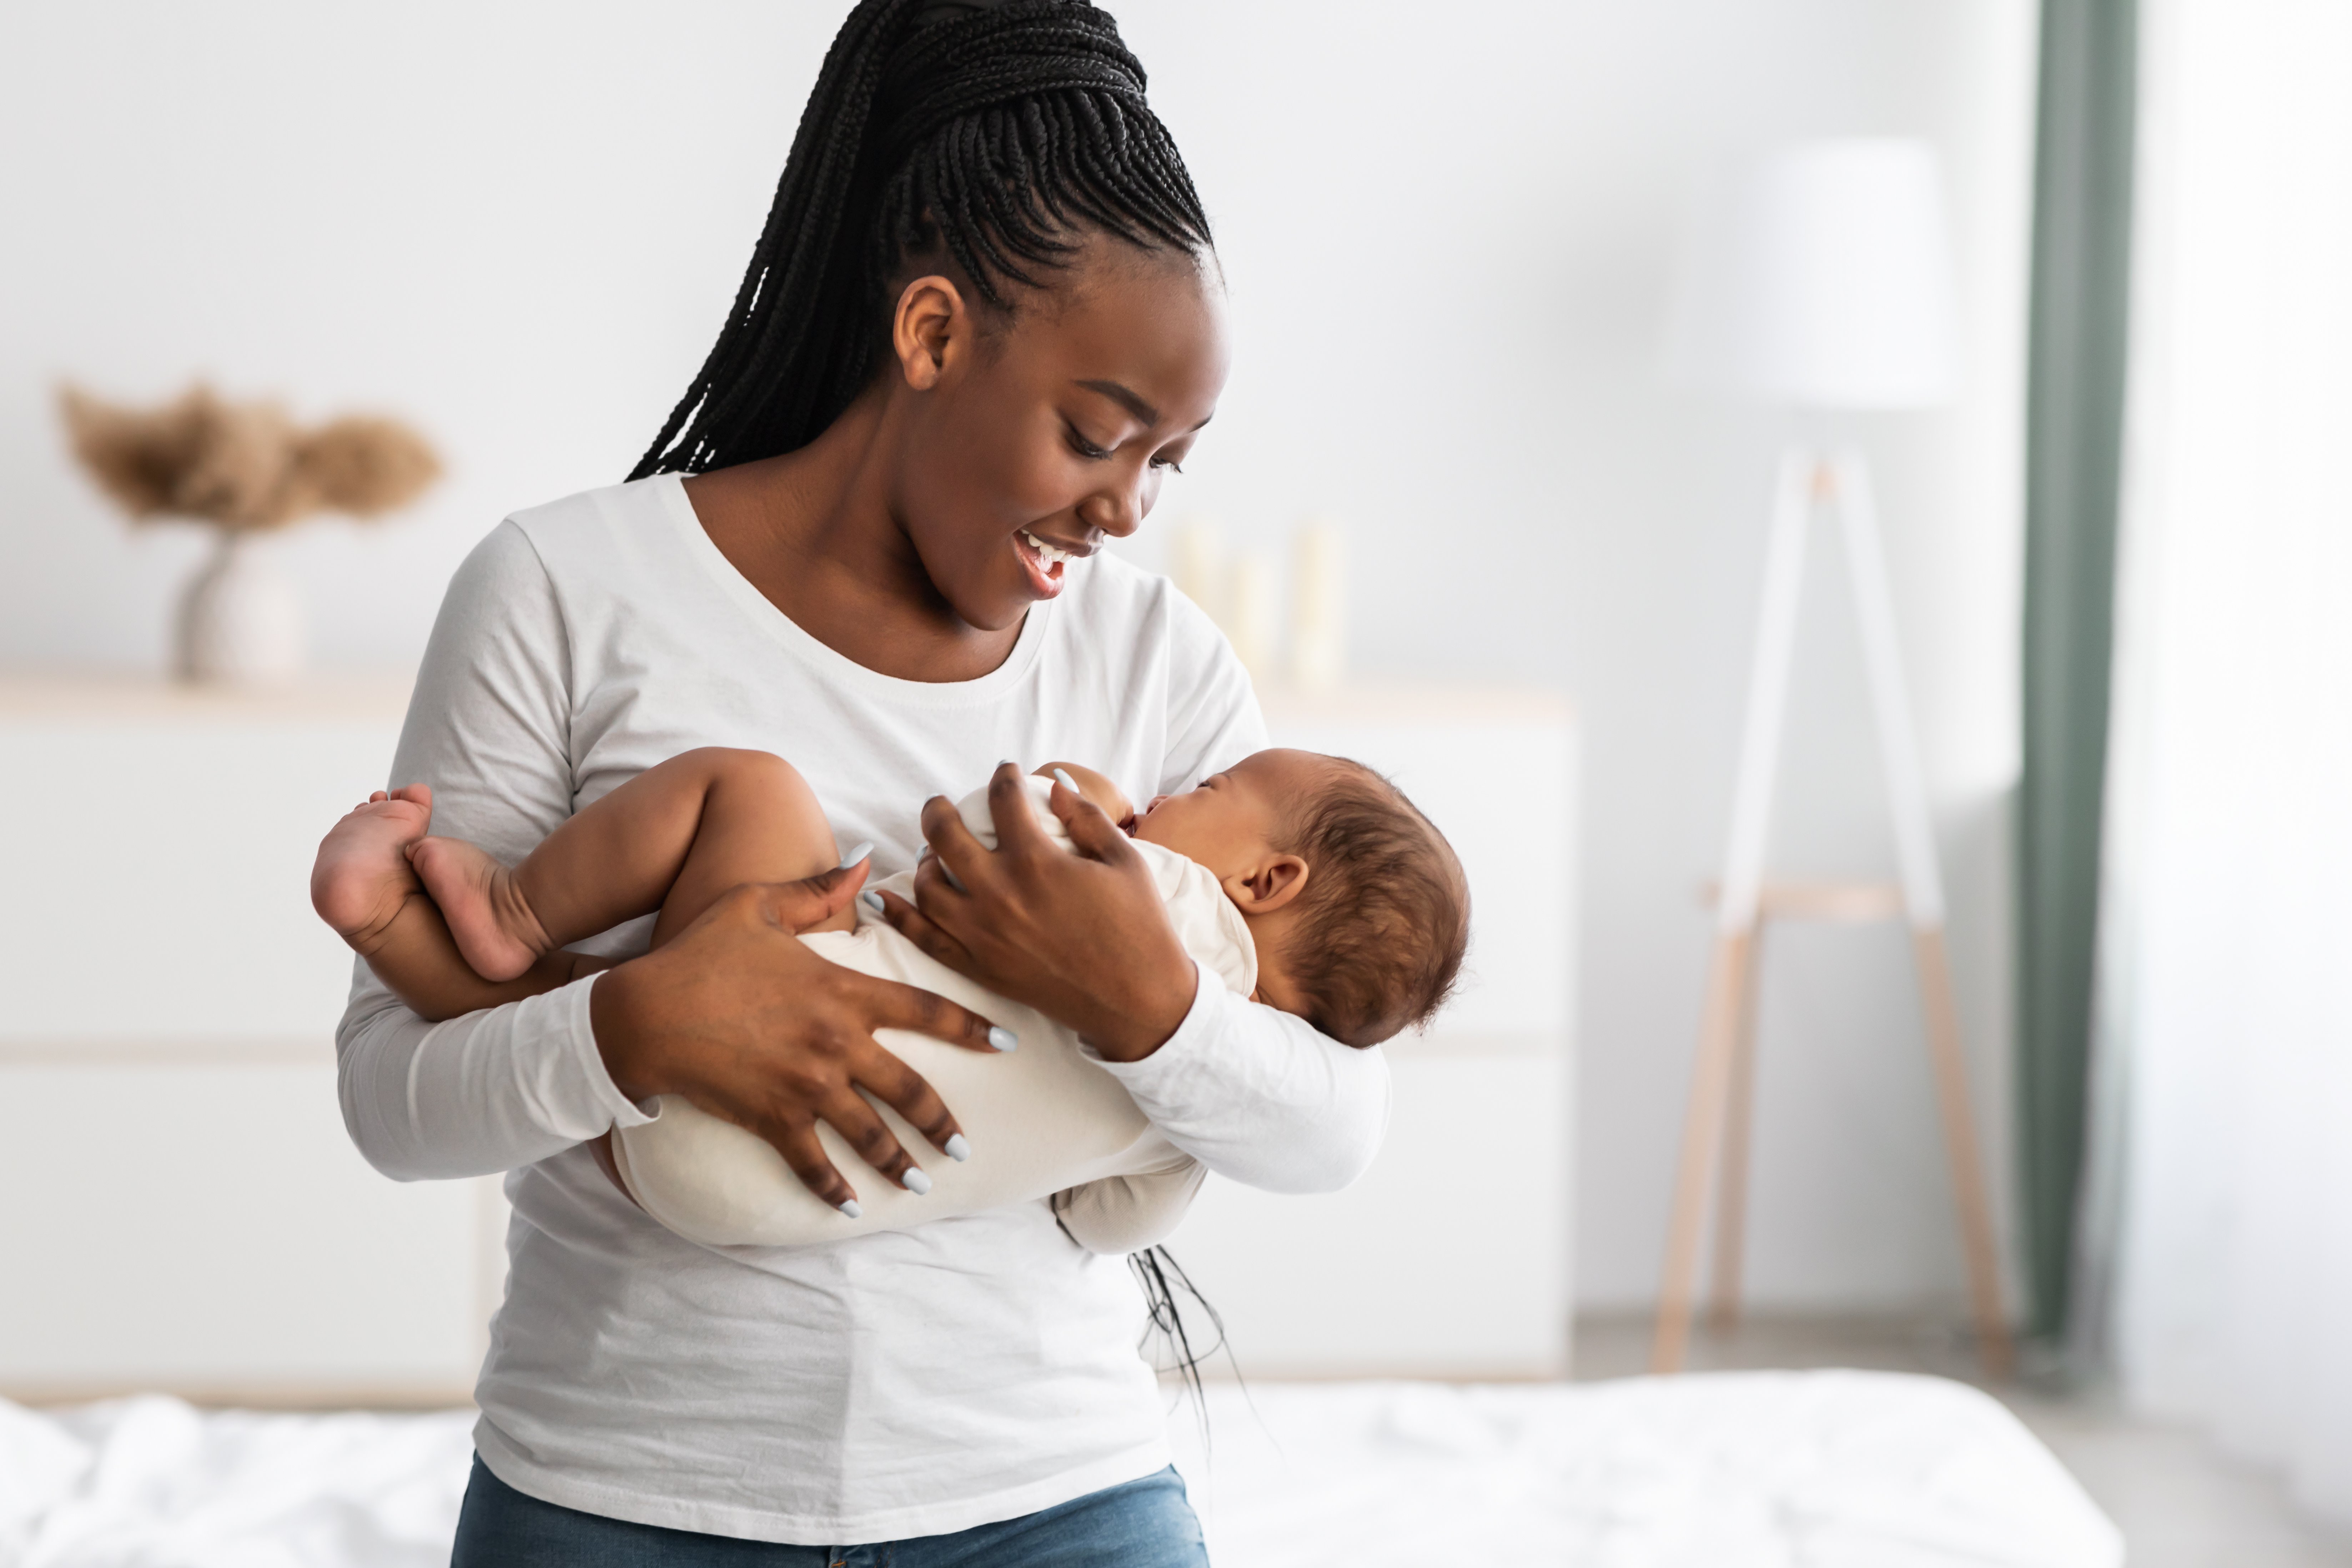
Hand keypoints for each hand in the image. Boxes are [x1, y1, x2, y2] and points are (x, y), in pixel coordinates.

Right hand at [589, 862, 1008, 1210]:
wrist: (646, 1012)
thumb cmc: (701, 953)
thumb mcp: (760, 905)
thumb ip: (818, 890)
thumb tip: (864, 862)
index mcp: (842, 992)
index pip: (925, 1010)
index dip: (971, 1027)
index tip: (1007, 1042)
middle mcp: (835, 1044)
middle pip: (909, 1089)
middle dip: (941, 1122)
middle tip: (965, 1147)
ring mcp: (806, 1086)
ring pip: (870, 1134)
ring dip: (899, 1163)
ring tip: (922, 1182)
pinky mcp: (773, 1118)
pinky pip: (811, 1163)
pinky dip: (832, 1191)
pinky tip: (850, 1208)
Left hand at [874, 764, 1196, 1061]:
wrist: (1137, 1000)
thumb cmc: (1140, 926)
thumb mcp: (1124, 860)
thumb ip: (1087, 817)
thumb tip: (1056, 785)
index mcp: (1037, 862)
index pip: (1004, 800)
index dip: (1003, 776)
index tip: (1006, 771)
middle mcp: (1000, 895)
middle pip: (945, 835)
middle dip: (939, 809)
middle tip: (943, 804)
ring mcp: (984, 935)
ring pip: (927, 886)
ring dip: (924, 860)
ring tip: (933, 853)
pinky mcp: (980, 968)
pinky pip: (925, 938)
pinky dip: (900, 915)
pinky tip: (887, 897)